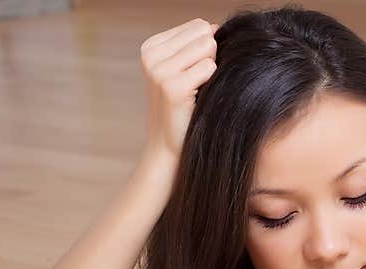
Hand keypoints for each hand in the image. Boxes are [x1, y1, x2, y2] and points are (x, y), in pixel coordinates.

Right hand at [140, 18, 218, 162]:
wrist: (169, 145)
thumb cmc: (184, 108)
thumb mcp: (185, 70)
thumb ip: (196, 45)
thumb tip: (214, 26)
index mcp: (151, 46)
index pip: (198, 26)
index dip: (207, 50)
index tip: (194, 73)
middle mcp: (151, 55)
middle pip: (204, 33)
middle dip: (211, 57)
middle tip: (199, 83)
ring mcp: (159, 71)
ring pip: (208, 48)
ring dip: (211, 70)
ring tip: (198, 90)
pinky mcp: (173, 87)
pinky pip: (209, 68)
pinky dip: (212, 82)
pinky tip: (199, 98)